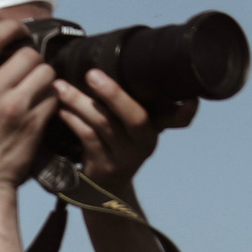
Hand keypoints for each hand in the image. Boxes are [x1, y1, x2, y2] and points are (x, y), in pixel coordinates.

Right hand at [0, 17, 56, 198]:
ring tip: (36, 93)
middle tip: (29, 75)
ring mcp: (12, 107)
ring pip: (45, 72)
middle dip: (32, 62)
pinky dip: (51, 101)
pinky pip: (53, 97)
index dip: (11, 28)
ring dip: (44, 81)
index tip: (19, 33)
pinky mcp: (32, 123)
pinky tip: (41, 111)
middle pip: (27, 54)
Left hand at [53, 69, 193, 190]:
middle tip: (92, 74)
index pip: (179, 119)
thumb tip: (131, 63)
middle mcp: (146, 144)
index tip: (190, 100)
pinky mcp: (104, 169)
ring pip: (105, 126)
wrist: (104, 189)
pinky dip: (73, 120)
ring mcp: (126, 159)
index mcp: (157, 128)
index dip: (185, 111)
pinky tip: (61, 109)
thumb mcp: (132, 124)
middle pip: (136, 117)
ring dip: (81, 103)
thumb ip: (136, 102)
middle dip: (114, 94)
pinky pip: (87, 139)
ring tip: (61, 87)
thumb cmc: (117, 144)